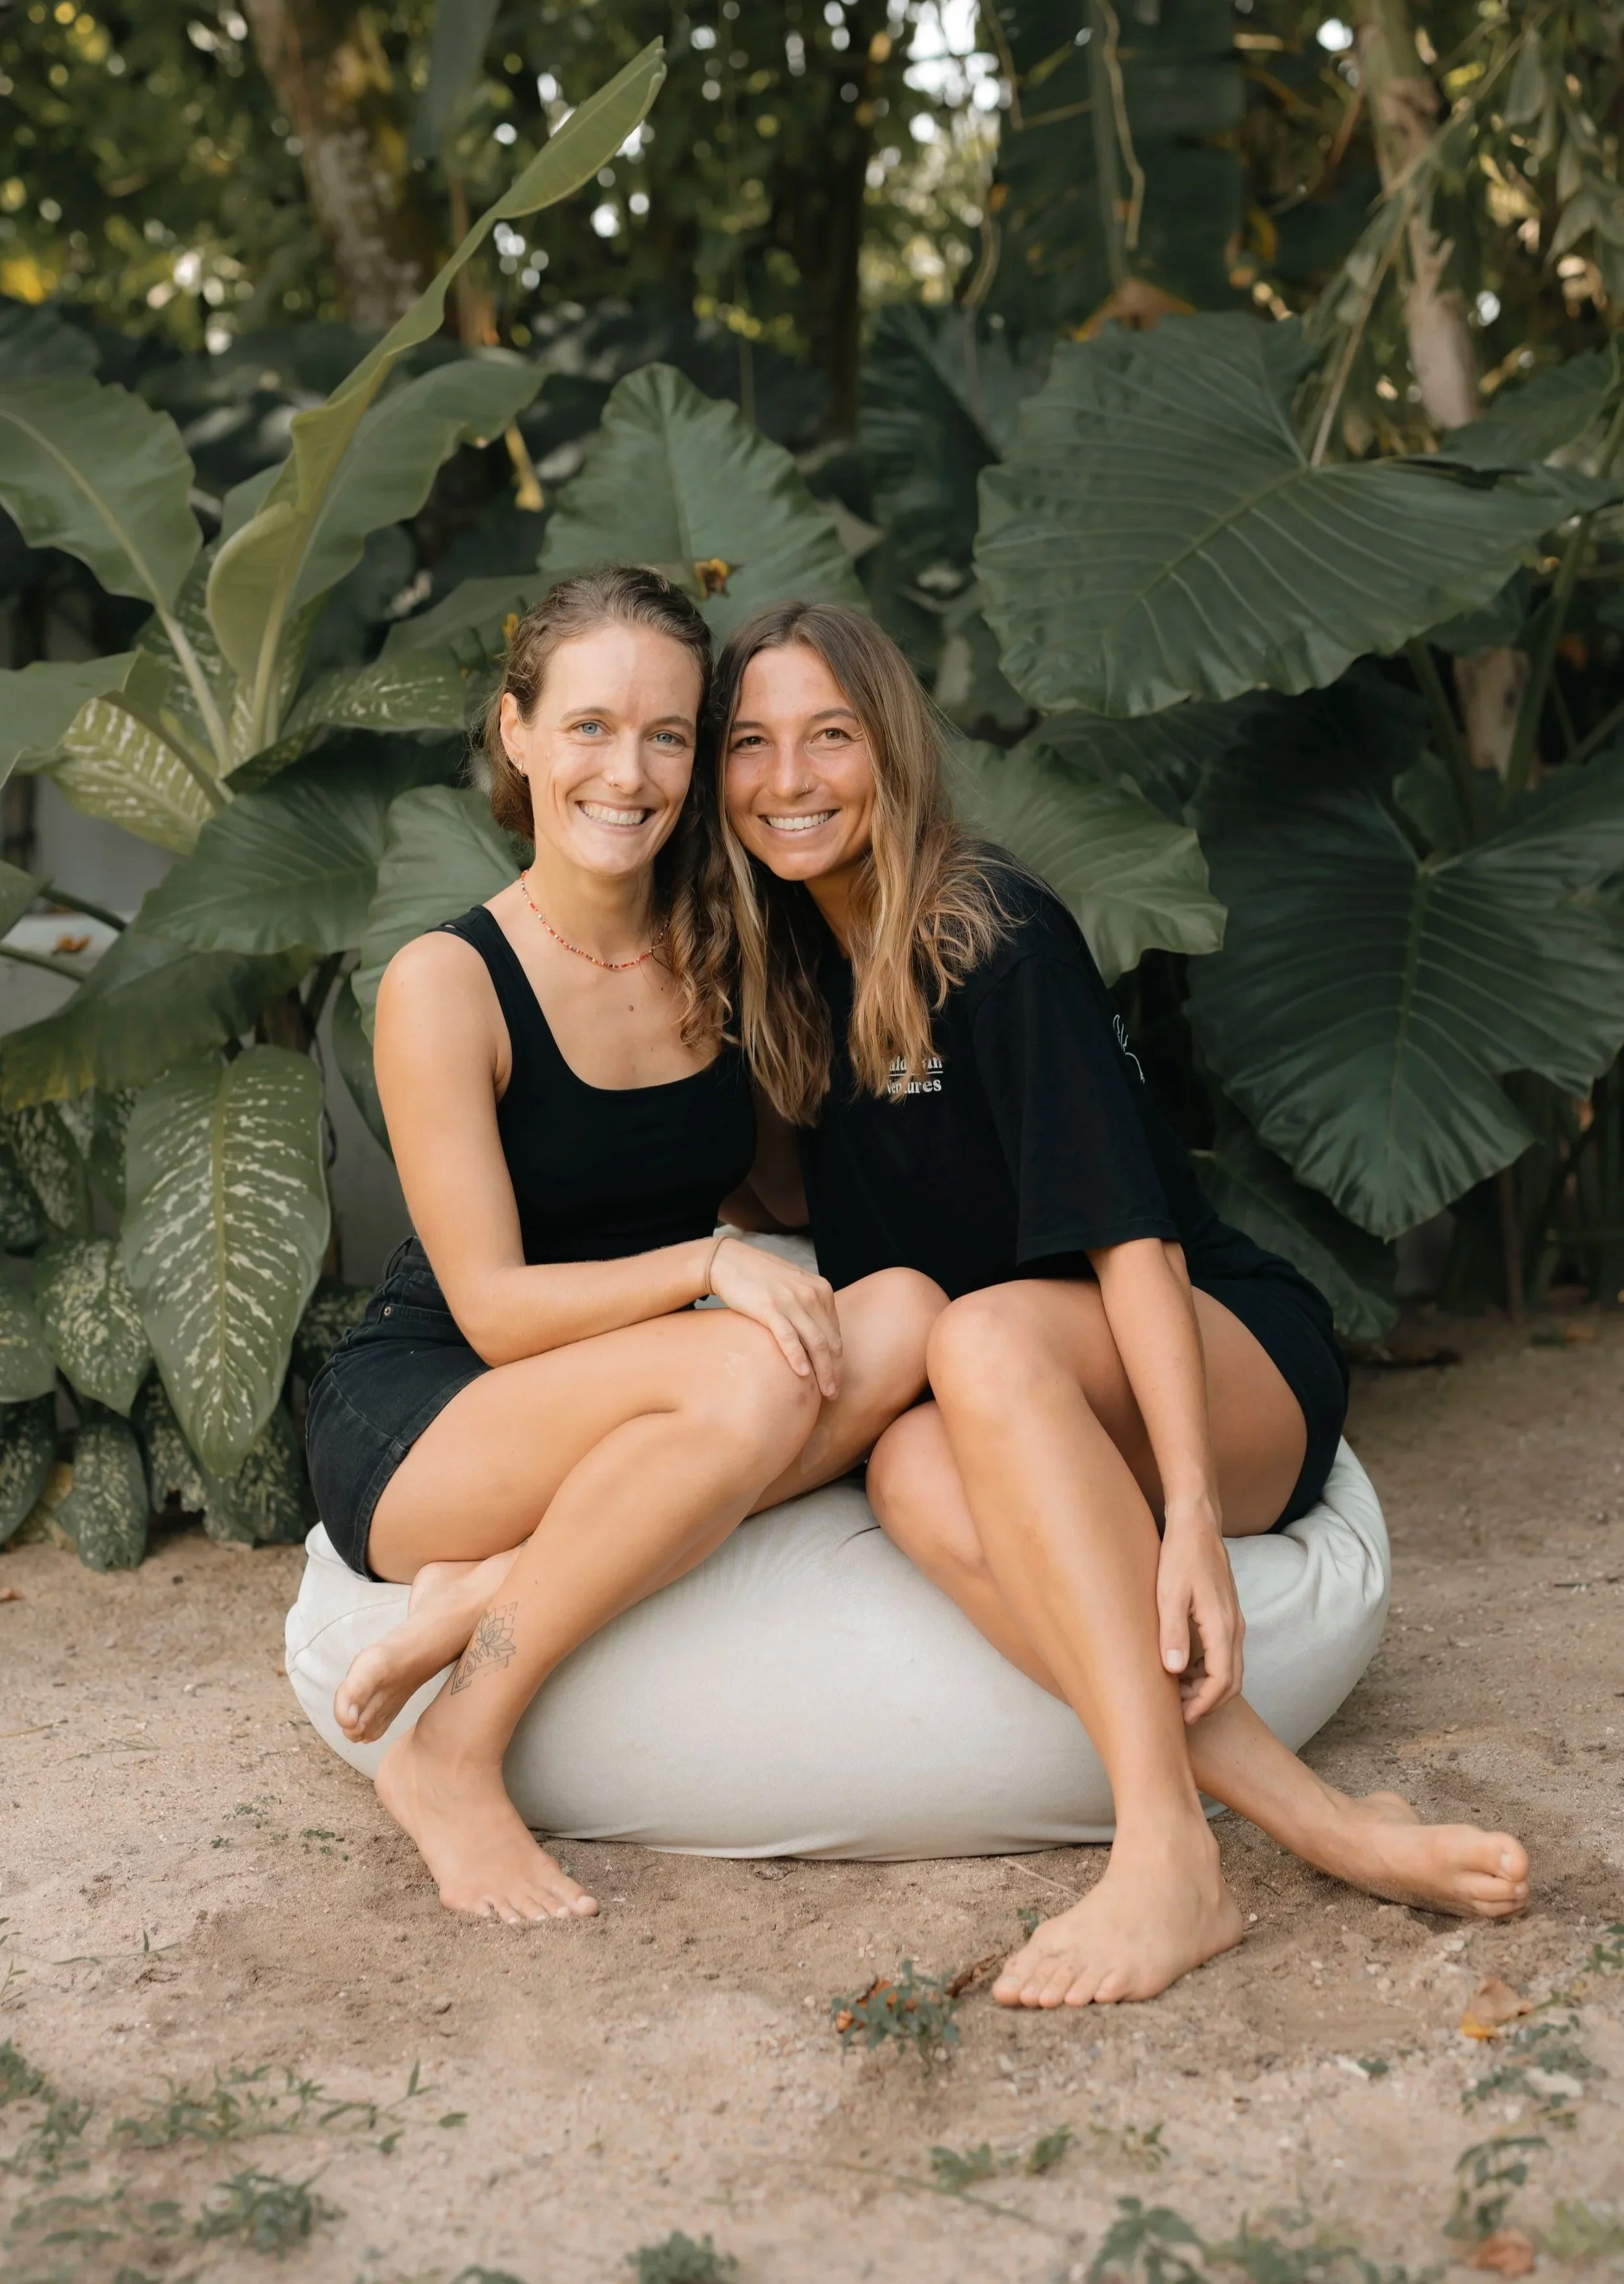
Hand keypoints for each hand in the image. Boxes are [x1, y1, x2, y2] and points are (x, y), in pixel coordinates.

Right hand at [707, 1238, 842, 1400]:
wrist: (728, 1261)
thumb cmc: (760, 1277)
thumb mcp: (794, 1286)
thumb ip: (809, 1307)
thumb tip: (818, 1337)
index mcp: (821, 1290)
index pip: (836, 1332)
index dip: (839, 1359)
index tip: (837, 1378)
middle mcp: (811, 1294)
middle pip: (830, 1341)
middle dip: (835, 1370)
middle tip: (834, 1393)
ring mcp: (792, 1301)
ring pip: (816, 1343)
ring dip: (823, 1371)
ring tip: (824, 1391)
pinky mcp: (770, 1307)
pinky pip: (789, 1338)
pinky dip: (798, 1358)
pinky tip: (803, 1374)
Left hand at [1156, 1505, 1243, 1723]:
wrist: (1197, 1524)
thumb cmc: (1180, 1555)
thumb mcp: (1168, 1594)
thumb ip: (1171, 1632)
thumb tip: (1173, 1671)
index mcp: (1222, 1627)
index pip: (1221, 1681)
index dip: (1203, 1704)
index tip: (1182, 1718)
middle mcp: (1234, 1628)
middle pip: (1232, 1681)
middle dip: (1208, 1701)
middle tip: (1179, 1712)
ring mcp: (1234, 1621)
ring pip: (1230, 1668)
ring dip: (1208, 1686)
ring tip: (1177, 1691)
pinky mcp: (1227, 1615)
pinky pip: (1225, 1653)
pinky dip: (1209, 1669)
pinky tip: (1183, 1666)